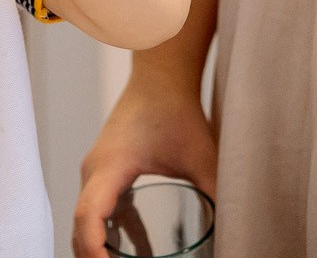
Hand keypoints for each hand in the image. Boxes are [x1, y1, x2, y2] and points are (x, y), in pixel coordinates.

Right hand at [71, 77, 216, 257]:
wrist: (161, 76)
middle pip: (80, 226)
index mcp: (111, 166)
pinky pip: (101, 212)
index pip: (89, 215)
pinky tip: (136, 255)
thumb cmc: (177, 109)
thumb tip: (236, 228)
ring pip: (86, 221)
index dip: (93, 249)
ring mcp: (97, 173)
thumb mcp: (201, 156)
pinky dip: (111, 236)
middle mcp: (95, 172)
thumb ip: (217, 194)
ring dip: (98, 249)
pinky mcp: (107, 174)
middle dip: (92, 257)